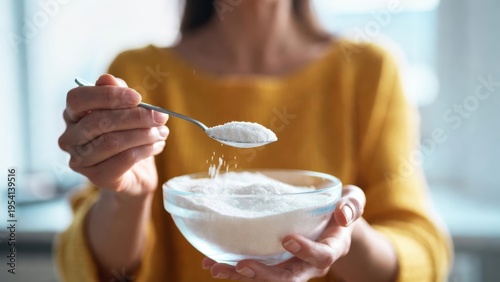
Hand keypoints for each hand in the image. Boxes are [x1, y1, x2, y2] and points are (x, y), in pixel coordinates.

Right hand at [58, 74, 168, 196]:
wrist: (135, 173)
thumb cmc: (126, 133)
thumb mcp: (125, 109)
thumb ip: (116, 92)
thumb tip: (108, 79)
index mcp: (72, 114)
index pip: (78, 99)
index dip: (108, 96)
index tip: (137, 97)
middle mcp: (69, 138)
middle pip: (98, 122)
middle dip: (135, 117)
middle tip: (160, 116)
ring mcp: (80, 160)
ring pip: (112, 142)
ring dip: (143, 134)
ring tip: (162, 132)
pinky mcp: (97, 177)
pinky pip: (123, 160)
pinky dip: (145, 150)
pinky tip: (158, 145)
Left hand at [202, 185, 365, 280]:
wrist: (334, 223)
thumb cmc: (341, 209)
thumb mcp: (353, 201)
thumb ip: (351, 206)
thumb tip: (342, 214)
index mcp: (330, 248)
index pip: (321, 256)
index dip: (306, 251)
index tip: (288, 239)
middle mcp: (310, 264)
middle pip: (289, 278)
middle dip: (265, 276)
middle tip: (242, 266)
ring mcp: (292, 265)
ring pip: (268, 278)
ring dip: (242, 276)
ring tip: (216, 268)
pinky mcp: (276, 262)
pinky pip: (256, 269)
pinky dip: (234, 268)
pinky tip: (212, 262)